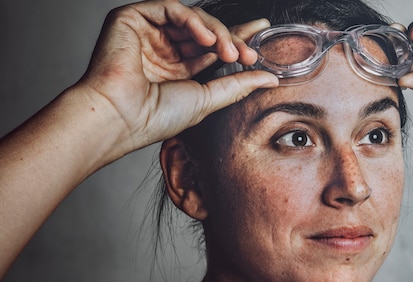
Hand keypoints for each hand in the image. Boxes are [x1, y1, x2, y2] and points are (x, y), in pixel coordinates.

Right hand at [78, 0, 277, 154]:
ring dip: (217, 32)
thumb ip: (237, 85)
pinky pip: (171, 8)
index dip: (237, 38)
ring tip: (230, 53)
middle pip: (206, 30)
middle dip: (232, 39)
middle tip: (249, 54)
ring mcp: (148, 32)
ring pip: (192, 18)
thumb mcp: (207, 99)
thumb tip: (271, 79)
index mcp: (177, 67)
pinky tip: (209, 39)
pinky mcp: (132, 18)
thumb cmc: (155, 116)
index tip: (261, 33)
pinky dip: (193, 21)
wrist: (120, 118)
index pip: (212, 46)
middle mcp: (163, 48)